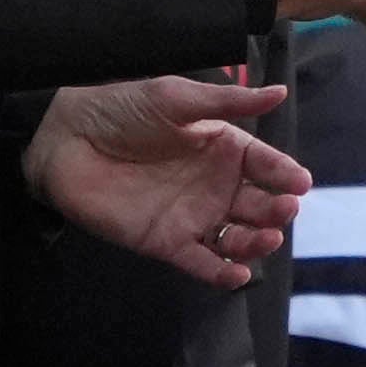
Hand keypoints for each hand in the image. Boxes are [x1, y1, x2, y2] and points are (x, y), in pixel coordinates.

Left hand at [22, 75, 310, 286]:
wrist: (66, 138)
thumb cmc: (122, 110)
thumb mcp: (176, 98)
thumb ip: (228, 102)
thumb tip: (280, 93)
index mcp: (222, 148)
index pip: (265, 164)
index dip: (284, 174)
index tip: (300, 183)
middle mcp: (214, 186)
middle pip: (258, 204)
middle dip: (277, 209)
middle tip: (285, 209)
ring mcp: (193, 217)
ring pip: (237, 238)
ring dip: (257, 242)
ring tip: (268, 237)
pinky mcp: (166, 243)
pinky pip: (202, 263)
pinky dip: (223, 274)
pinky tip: (239, 273)